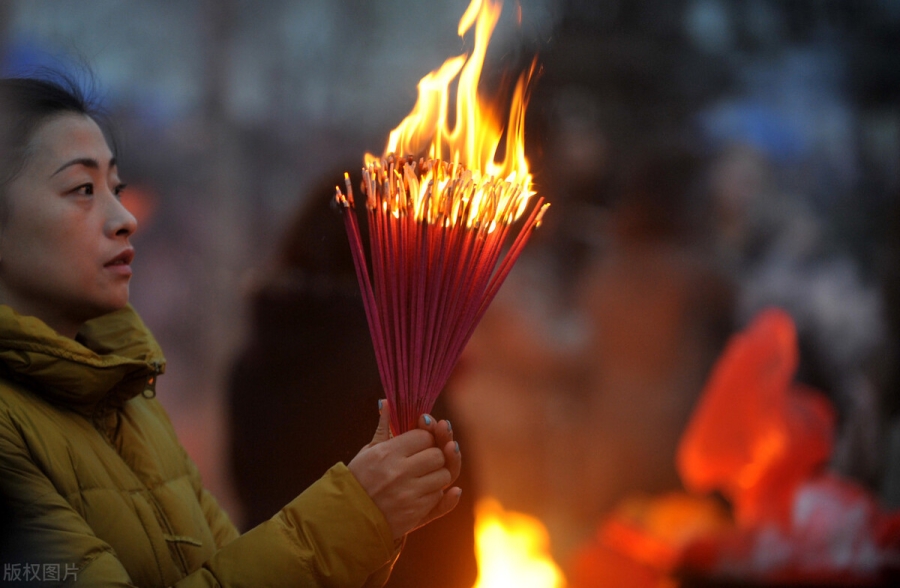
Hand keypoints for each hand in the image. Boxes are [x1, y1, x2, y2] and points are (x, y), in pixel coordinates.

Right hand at [348, 401, 461, 539]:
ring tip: (423, 477)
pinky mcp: (415, 513)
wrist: (347, 519)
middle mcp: (400, 472)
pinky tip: (422, 491)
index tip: (420, 443)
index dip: (426, 438)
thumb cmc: (358, 481)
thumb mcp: (367, 452)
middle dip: (435, 456)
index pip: (424, 436)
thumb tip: (386, 401)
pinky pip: (439, 497)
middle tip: (424, 460)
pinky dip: (435, 493)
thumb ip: (382, 427)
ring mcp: (409, 494)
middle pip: (438, 455)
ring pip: (444, 476)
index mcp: (387, 453)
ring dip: (438, 475)